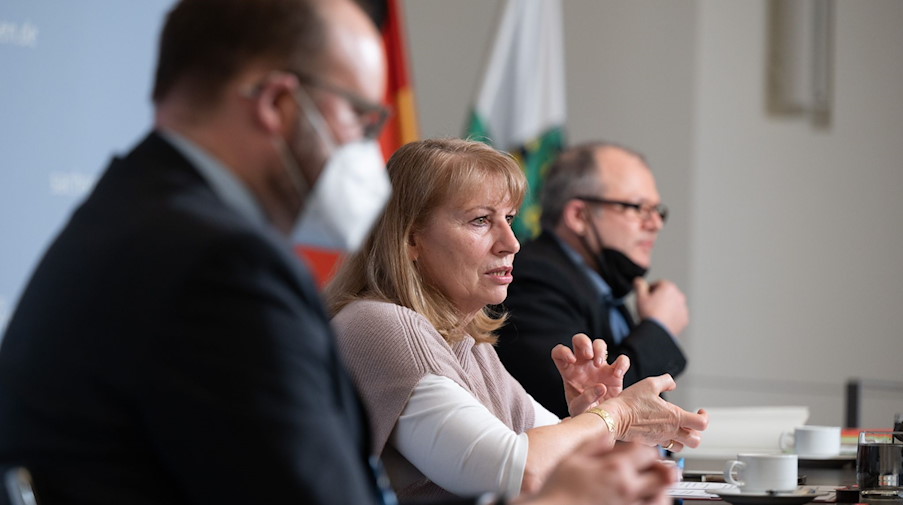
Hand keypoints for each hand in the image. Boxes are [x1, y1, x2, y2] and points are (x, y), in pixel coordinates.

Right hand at [516, 441, 676, 504]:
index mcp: (615, 468)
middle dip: (662, 467)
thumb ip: (595, 443)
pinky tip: (647, 497)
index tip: (639, 451)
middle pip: (662, 474)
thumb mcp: (573, 456)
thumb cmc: (559, 487)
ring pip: (661, 495)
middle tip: (657, 466)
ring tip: (655, 482)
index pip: (647, 452)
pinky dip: (655, 500)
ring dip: (662, 486)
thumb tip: (609, 436)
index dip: (645, 449)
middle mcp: (628, 488)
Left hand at [552, 334, 629, 415]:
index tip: (571, 360)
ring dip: (599, 349)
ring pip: (599, 344)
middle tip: (588, 356)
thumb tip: (600, 387)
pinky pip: (622, 359)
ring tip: (598, 364)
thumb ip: (584, 399)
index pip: (559, 352)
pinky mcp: (615, 373)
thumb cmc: (584, 415)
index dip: (563, 351)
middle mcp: (583, 365)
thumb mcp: (578, 410)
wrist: (600, 423)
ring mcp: (599, 367)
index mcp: (568, 372)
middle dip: (584, 342)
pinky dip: (622, 363)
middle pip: (579, 340)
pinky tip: (617, 375)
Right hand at [602, 374, 707, 451]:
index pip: (702, 424)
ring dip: (683, 439)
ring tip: (677, 429)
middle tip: (690, 424)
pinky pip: (665, 446)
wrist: (615, 417)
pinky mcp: (651, 442)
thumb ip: (665, 381)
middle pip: (695, 441)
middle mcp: (670, 431)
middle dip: (696, 432)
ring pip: (681, 447)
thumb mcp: (649, 383)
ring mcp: (661, 439)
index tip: (700, 412)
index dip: (705, 417)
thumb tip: (672, 384)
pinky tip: (660, 431)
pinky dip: (667, 440)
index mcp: (675, 417)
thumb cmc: (630, 402)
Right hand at [635, 278, 688, 335]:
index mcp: (669, 287)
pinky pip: (677, 315)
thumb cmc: (649, 314)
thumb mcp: (640, 297)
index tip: (645, 297)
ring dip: (666, 307)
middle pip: (667, 294)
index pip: (658, 284)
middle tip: (650, 307)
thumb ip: (640, 285)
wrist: (657, 332)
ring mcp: (683, 308)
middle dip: (659, 298)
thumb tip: (639, 280)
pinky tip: (662, 321)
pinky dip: (671, 317)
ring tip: (656, 315)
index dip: (649, 290)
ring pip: (673, 305)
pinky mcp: (684, 319)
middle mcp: (679, 296)